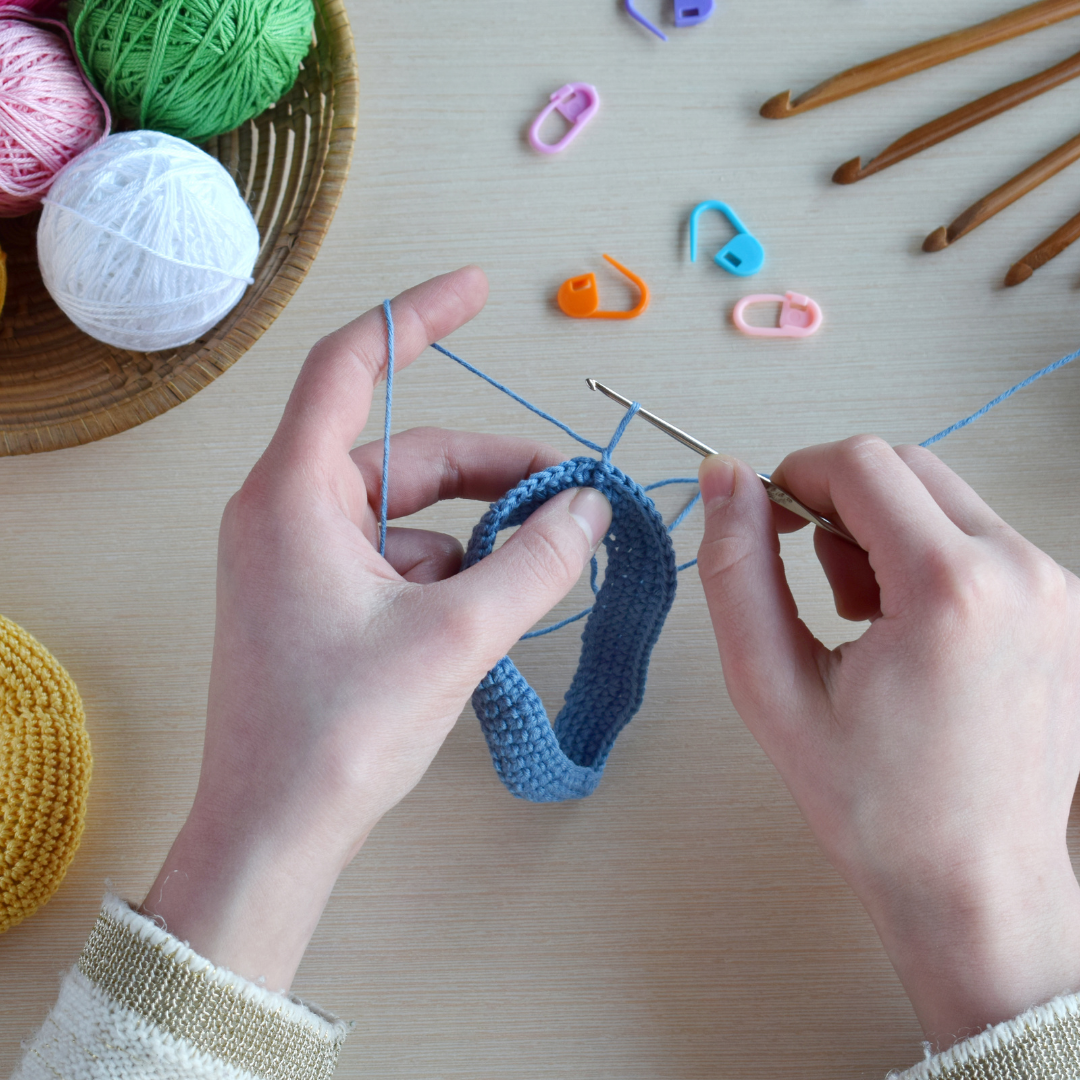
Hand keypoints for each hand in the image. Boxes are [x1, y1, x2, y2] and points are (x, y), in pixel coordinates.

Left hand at [141, 268, 610, 988]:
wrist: (273, 836)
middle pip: (402, 453)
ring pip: (405, 511)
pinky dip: (449, 568)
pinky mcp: (314, 602)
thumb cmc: (340, 732)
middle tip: (569, 490)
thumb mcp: (456, 635)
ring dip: (477, 526)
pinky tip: (495, 602)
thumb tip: (588, 511)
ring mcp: (298, 560)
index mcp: (295, 494)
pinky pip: (394, 557)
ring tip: (545, 556)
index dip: (417, 317)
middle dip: (489, 466)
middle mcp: (287, 513)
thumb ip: (534, 562)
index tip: (478, 289)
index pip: (352, 366)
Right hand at [696, 437, 1079, 1048]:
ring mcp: (1057, 589)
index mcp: (952, 590)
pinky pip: (979, 538)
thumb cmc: (874, 804)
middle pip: (906, 466)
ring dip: (885, 533)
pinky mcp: (1064, 606)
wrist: (973, 883)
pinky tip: (909, 634)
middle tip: (815, 587)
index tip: (766, 524)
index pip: (860, 462)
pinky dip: (928, 559)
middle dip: (839, 504)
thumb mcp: (770, 686)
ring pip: (943, 498)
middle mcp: (1023, 573)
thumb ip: (736, 569)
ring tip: (865, 623)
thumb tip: (724, 479)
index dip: (795, 478)